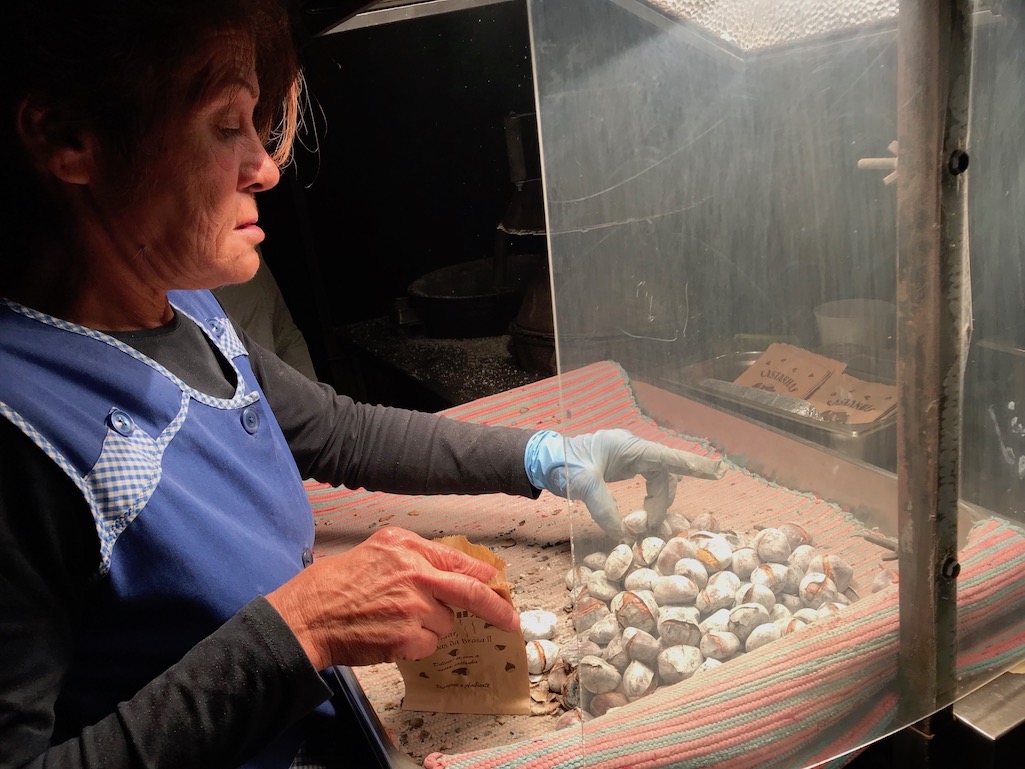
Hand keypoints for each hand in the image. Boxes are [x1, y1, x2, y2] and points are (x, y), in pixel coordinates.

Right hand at [266, 527, 518, 669]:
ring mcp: (414, 606)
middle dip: (497, 607)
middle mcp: (416, 573)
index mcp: (408, 547)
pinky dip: (416, 644)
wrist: (308, 616)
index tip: (498, 583)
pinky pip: (429, 644)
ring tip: (395, 620)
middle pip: (472, 591)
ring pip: (445, 622)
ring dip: (430, 626)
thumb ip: (414, 556)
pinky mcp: (408, 637)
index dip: (484, 574)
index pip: (459, 561)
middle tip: (511, 620)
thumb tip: (451, 571)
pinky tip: (390, 636)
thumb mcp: (377, 550)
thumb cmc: (335, 584)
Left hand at [525, 428, 724, 537]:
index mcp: (627, 446)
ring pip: (658, 478)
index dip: (692, 465)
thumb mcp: (582, 485)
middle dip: (665, 499)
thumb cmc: (561, 464)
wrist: (542, 458)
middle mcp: (631, 448)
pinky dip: (650, 498)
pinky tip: (646, 513)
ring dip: (658, 501)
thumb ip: (603, 506)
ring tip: (646, 524)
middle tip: (655, 525)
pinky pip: (647, 480)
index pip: (666, 456)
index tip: (716, 471)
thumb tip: (622, 533)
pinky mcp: (621, 466)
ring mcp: (627, 456)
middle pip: (664, 472)